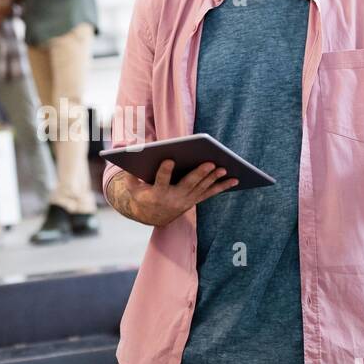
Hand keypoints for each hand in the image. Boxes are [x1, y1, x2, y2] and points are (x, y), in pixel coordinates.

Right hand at [113, 160, 237, 226]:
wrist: (150, 215)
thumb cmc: (141, 194)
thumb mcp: (131, 185)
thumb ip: (129, 169)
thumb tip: (129, 148)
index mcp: (156, 193)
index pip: (160, 181)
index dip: (164, 171)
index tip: (168, 159)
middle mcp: (173, 198)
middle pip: (187, 185)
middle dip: (199, 174)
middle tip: (210, 162)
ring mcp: (186, 201)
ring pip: (201, 188)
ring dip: (213, 178)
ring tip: (224, 167)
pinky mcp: (194, 200)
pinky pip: (210, 193)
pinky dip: (222, 186)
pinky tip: (234, 179)